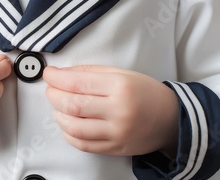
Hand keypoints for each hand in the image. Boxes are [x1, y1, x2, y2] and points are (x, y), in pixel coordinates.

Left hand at [43, 65, 178, 156]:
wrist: (171, 118)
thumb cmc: (145, 92)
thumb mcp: (121, 73)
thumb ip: (91, 73)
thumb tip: (61, 74)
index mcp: (120, 86)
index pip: (78, 82)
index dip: (57, 78)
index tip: (48, 74)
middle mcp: (119, 111)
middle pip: (73, 104)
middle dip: (54, 95)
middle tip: (50, 89)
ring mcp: (117, 132)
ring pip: (75, 127)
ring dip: (59, 115)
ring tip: (58, 107)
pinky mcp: (116, 148)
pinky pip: (84, 145)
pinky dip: (69, 134)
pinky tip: (67, 124)